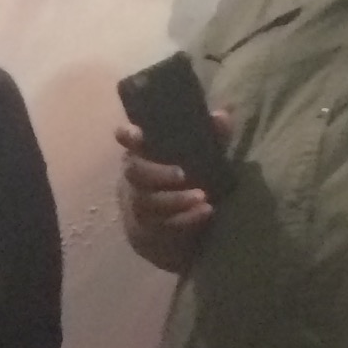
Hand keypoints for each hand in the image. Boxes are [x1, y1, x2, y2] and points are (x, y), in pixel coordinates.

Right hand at [116, 115, 231, 270]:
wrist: (168, 225)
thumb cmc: (181, 181)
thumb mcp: (196, 156)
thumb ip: (208, 136)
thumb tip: (220, 117)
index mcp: (142, 154)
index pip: (127, 139)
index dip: (128, 135)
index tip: (138, 134)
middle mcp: (135, 179)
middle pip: (135, 173)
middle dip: (158, 173)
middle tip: (183, 174)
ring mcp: (140, 206)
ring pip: (150, 202)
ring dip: (176, 200)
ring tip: (202, 197)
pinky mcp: (150, 230)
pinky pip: (165, 225)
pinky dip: (187, 219)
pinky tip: (205, 212)